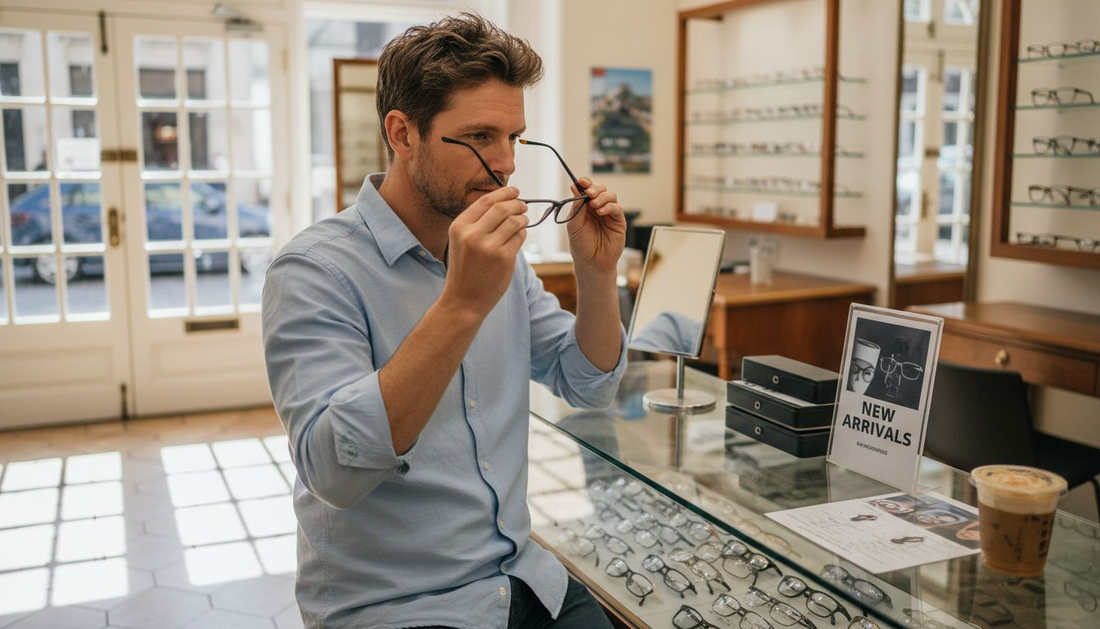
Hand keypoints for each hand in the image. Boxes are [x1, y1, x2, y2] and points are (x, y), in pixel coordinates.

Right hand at [441, 187, 527, 317]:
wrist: (463, 300)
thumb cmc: (465, 268)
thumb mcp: (461, 241)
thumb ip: (477, 221)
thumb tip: (504, 200)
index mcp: (459, 227)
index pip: (486, 201)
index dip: (504, 192)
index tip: (514, 191)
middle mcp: (472, 235)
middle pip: (502, 208)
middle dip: (517, 203)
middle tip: (523, 205)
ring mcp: (489, 247)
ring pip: (514, 221)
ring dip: (523, 218)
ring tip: (523, 220)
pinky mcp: (504, 259)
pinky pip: (520, 237)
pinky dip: (523, 232)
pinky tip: (520, 235)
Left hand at [566, 178, 625, 274]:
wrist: (591, 262)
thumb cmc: (581, 245)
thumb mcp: (574, 225)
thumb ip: (576, 207)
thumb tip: (576, 188)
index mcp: (585, 207)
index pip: (587, 190)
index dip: (585, 183)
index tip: (581, 181)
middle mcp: (598, 208)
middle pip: (601, 189)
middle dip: (595, 188)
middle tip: (590, 193)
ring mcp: (609, 214)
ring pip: (611, 196)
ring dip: (602, 197)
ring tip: (594, 204)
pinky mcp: (618, 222)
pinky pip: (617, 209)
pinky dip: (609, 207)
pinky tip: (600, 211)